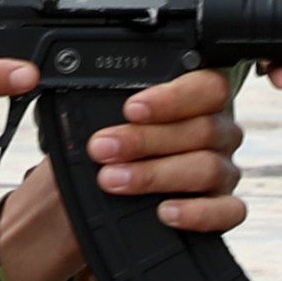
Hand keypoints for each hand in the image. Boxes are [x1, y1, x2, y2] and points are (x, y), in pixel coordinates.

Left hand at [0, 66, 257, 280]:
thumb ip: (91, 95)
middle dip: (146, 139)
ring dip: (157, 174)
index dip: (173, 98)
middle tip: (103, 148)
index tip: (131, 109)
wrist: (90, 207)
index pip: (208, 87)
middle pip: (204, 129)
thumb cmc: (107, 153)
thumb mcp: (97, 118)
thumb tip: (52, 68)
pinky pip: (229, 210)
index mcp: (198, 101)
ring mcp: (223, 172)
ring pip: (209, 168)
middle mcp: (217, 134)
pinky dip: (197, 212)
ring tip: (114, 180)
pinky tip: (164, 212)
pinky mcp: (223, 209)